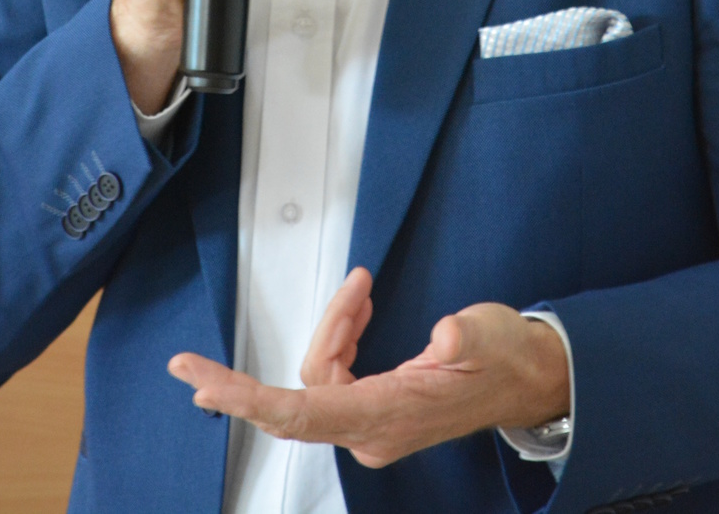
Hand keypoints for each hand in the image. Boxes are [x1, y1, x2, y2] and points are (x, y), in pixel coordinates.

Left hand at [168, 267, 568, 467]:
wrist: (528, 378)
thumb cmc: (506, 359)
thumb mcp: (487, 337)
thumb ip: (462, 339)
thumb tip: (442, 338)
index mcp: (390, 414)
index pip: (301, 412)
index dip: (246, 398)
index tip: (202, 386)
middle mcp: (372, 427)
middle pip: (293, 400)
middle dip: (241, 384)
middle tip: (189, 367)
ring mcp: (371, 419)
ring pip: (316, 374)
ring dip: (331, 325)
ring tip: (359, 290)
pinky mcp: (375, 404)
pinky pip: (333, 371)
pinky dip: (340, 333)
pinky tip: (357, 308)